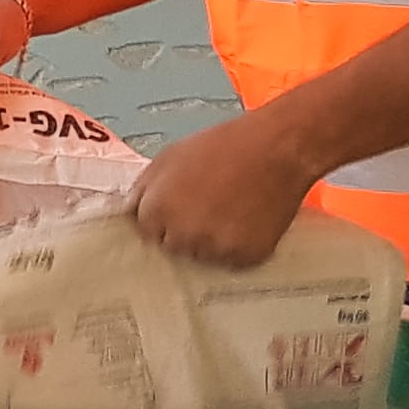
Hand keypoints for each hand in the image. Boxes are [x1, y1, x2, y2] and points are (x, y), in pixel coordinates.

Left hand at [130, 110, 320, 268]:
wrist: (278, 148)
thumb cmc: (222, 146)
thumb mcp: (169, 157)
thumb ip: (144, 190)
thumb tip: (130, 214)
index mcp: (156, 212)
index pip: (147, 233)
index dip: (164, 219)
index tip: (181, 206)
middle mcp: (181, 237)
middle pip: (173, 249)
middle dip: (184, 232)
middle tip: (209, 206)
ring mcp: (214, 251)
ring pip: (202, 258)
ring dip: (210, 243)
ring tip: (230, 212)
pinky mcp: (244, 259)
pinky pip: (231, 262)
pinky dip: (237, 248)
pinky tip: (247, 222)